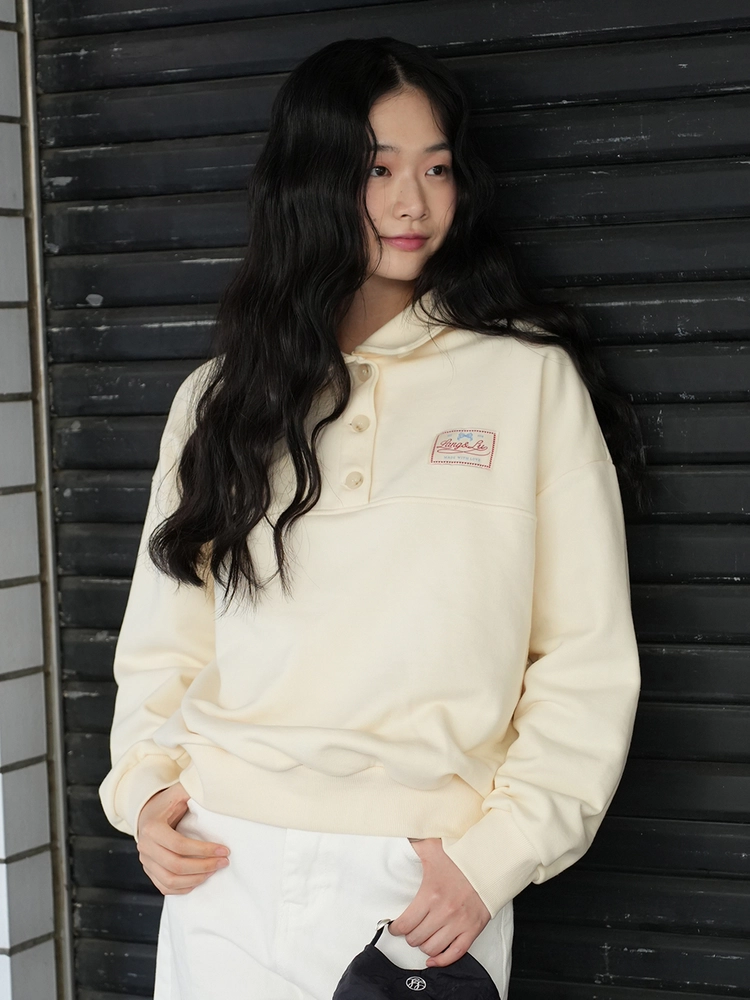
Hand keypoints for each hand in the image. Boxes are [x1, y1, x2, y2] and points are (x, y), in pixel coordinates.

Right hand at [136, 784, 229, 894]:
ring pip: (170, 881)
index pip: (179, 845)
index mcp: (152, 827)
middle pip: (176, 866)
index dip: (203, 850)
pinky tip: (200, 879)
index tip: (224, 850)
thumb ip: (195, 790)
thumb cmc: (168, 801)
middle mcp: (145, 847)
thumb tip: (217, 794)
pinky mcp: (149, 870)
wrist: (147, 812)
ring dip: (196, 879)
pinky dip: (183, 888)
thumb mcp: (179, 791)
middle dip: (204, 866)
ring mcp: (145, 861)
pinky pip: (165, 887)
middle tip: (224, 862)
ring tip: (214, 870)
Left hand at [388, 837, 490, 967]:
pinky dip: (442, 960)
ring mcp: (460, 923)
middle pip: (417, 938)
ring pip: (433, 948)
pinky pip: (455, 953)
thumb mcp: (432, 846)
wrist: (490, 862)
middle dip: (409, 936)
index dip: (396, 928)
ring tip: (422, 937)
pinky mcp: (473, 929)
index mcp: (431, 893)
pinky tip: (433, 959)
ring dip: (424, 946)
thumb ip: (414, 844)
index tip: (395, 927)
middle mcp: (444, 912)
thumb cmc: (461, 855)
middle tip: (409, 929)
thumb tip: (400, 837)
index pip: (406, 923)